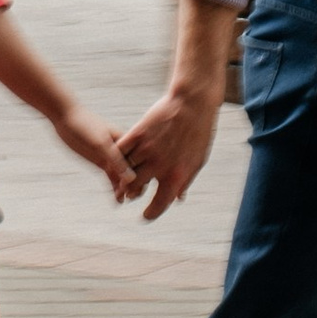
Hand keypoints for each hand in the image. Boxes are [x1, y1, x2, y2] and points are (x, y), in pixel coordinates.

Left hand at [49, 101, 139, 202]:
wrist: (65, 118)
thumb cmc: (84, 125)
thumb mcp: (100, 143)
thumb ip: (116, 160)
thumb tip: (131, 178)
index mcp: (127, 141)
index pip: (140, 163)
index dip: (142, 176)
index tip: (140, 190)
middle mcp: (122, 150)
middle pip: (134, 171)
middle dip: (135, 185)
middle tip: (132, 198)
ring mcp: (111, 156)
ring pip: (122, 176)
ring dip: (125, 189)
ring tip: (124, 200)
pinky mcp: (101, 161)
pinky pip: (111, 178)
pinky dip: (115, 189)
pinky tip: (117, 201)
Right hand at [116, 84, 220, 222]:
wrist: (193, 102)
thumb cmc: (199, 133)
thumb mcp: (197, 160)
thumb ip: (185, 181)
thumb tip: (177, 199)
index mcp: (176, 175)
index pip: (159, 204)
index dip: (150, 214)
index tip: (145, 215)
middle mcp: (159, 165)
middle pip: (135, 187)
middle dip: (130, 193)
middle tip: (130, 193)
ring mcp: (147, 148)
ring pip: (125, 169)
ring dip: (122, 176)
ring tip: (123, 177)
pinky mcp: (138, 133)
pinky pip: (121, 150)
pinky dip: (117, 157)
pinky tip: (118, 158)